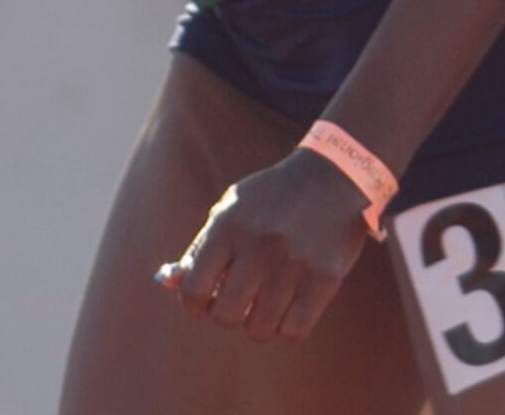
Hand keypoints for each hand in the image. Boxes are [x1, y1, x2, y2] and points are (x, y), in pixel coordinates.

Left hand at [155, 149, 373, 341]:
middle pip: (226, 315)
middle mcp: (261, 244)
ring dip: (260, 320)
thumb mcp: (233, 208)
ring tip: (270, 298)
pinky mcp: (325, 278)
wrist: (335, 174)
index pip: (193, 290)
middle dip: (230, 313)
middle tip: (242, 298)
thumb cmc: (274, 197)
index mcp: (230, 225)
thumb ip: (201, 247)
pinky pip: (293, 330)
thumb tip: (169, 283)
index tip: (207, 300)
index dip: (196, 304)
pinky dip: (289, 325)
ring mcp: (295, 263)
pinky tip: (292, 302)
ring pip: (259, 328)